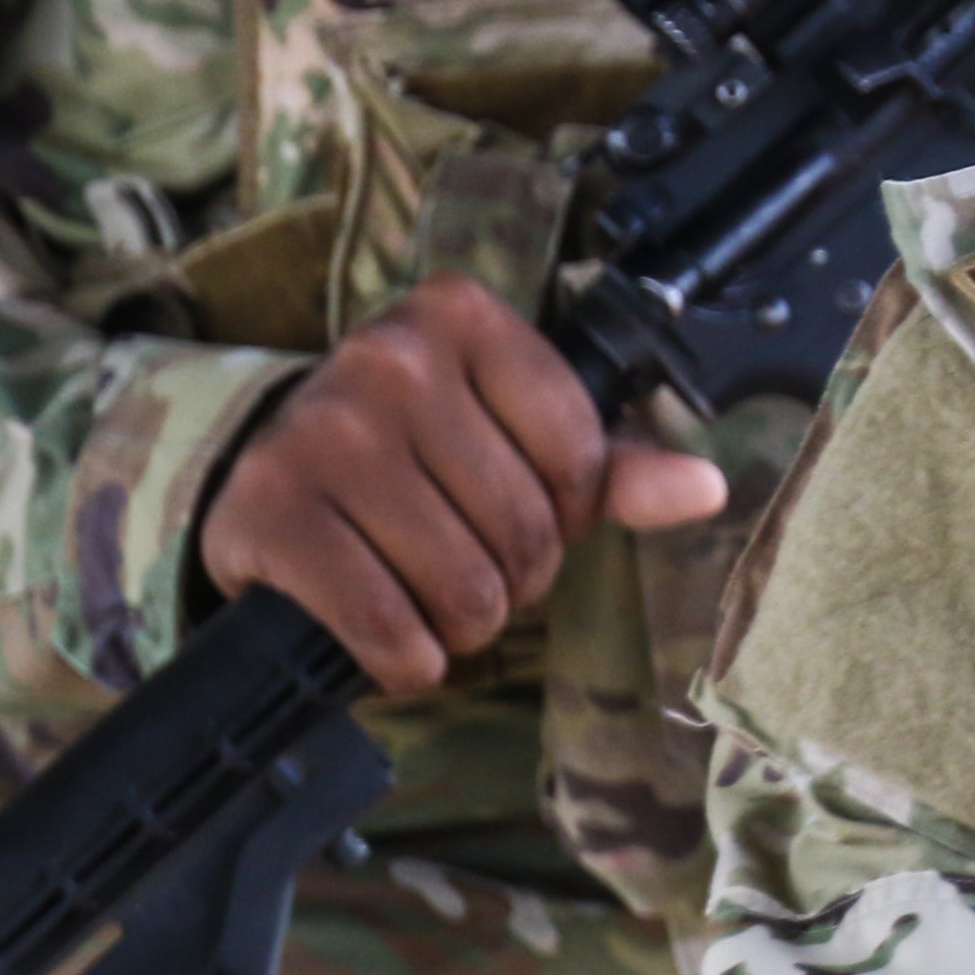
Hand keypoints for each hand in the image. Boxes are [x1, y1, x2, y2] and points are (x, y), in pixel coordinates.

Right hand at [198, 274, 728, 693]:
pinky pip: (383, 622)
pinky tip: (400, 644)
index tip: (538, 512)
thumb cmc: (417, 451)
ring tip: (438, 601)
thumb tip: (705, 488)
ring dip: (465, 625)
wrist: (269, 467)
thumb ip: (614, 463)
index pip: (578, 451)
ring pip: (461, 583)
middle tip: (480, 568)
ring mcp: (321, 431)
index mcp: (462, 316)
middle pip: (522, 525)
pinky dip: (406, 658)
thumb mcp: (514, 433)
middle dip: (517, 578)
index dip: (572, 511)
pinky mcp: (269, 507)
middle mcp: (388, 359)